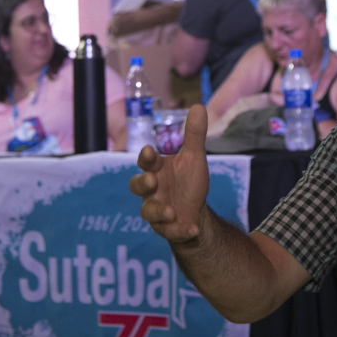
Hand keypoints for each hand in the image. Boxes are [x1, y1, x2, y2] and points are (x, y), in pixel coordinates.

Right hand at [129, 104, 210, 244]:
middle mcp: (152, 190)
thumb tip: (198, 106)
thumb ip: (193, 135)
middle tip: (153, 181)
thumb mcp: (194, 157)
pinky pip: (169, 231)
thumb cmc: (187, 181)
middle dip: (143, 183)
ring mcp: (156, 210)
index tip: (149, 151)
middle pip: (137, 186)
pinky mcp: (166, 228)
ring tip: (172, 211)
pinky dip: (180, 231)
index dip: (145, 157)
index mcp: (157, 170)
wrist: (194, 210)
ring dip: (158, 210)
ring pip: (148, 211)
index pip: (146, 162)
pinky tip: (192, 229)